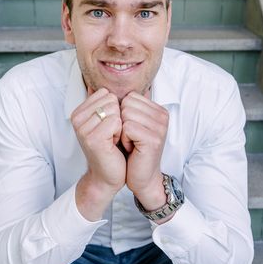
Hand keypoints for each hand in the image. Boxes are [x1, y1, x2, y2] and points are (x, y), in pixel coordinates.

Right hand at [71, 88, 124, 219]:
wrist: (108, 175)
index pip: (106, 93)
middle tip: (112, 134)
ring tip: (112, 139)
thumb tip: (115, 84)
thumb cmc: (111, 149)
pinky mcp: (92, 138)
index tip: (110, 126)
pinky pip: (116, 122)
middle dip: (118, 116)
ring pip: (114, 109)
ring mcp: (83, 128)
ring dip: (120, 126)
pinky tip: (113, 145)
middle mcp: (77, 118)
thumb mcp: (107, 122)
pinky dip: (121, 134)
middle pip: (111, 99)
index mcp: (79, 111)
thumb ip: (106, 103)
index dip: (115, 109)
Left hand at [120, 92, 168, 210]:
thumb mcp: (129, 125)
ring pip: (126, 114)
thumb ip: (124, 106)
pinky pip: (127, 128)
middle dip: (121, 122)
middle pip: (127, 104)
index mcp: (157, 109)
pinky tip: (132, 149)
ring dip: (122, 132)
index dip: (122, 114)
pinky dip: (124, 140)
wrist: (142, 178)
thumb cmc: (133, 152)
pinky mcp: (153, 138)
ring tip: (131, 143)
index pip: (130, 96)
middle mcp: (162, 115)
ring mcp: (160, 126)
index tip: (130, 130)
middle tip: (130, 138)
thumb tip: (99, 85)